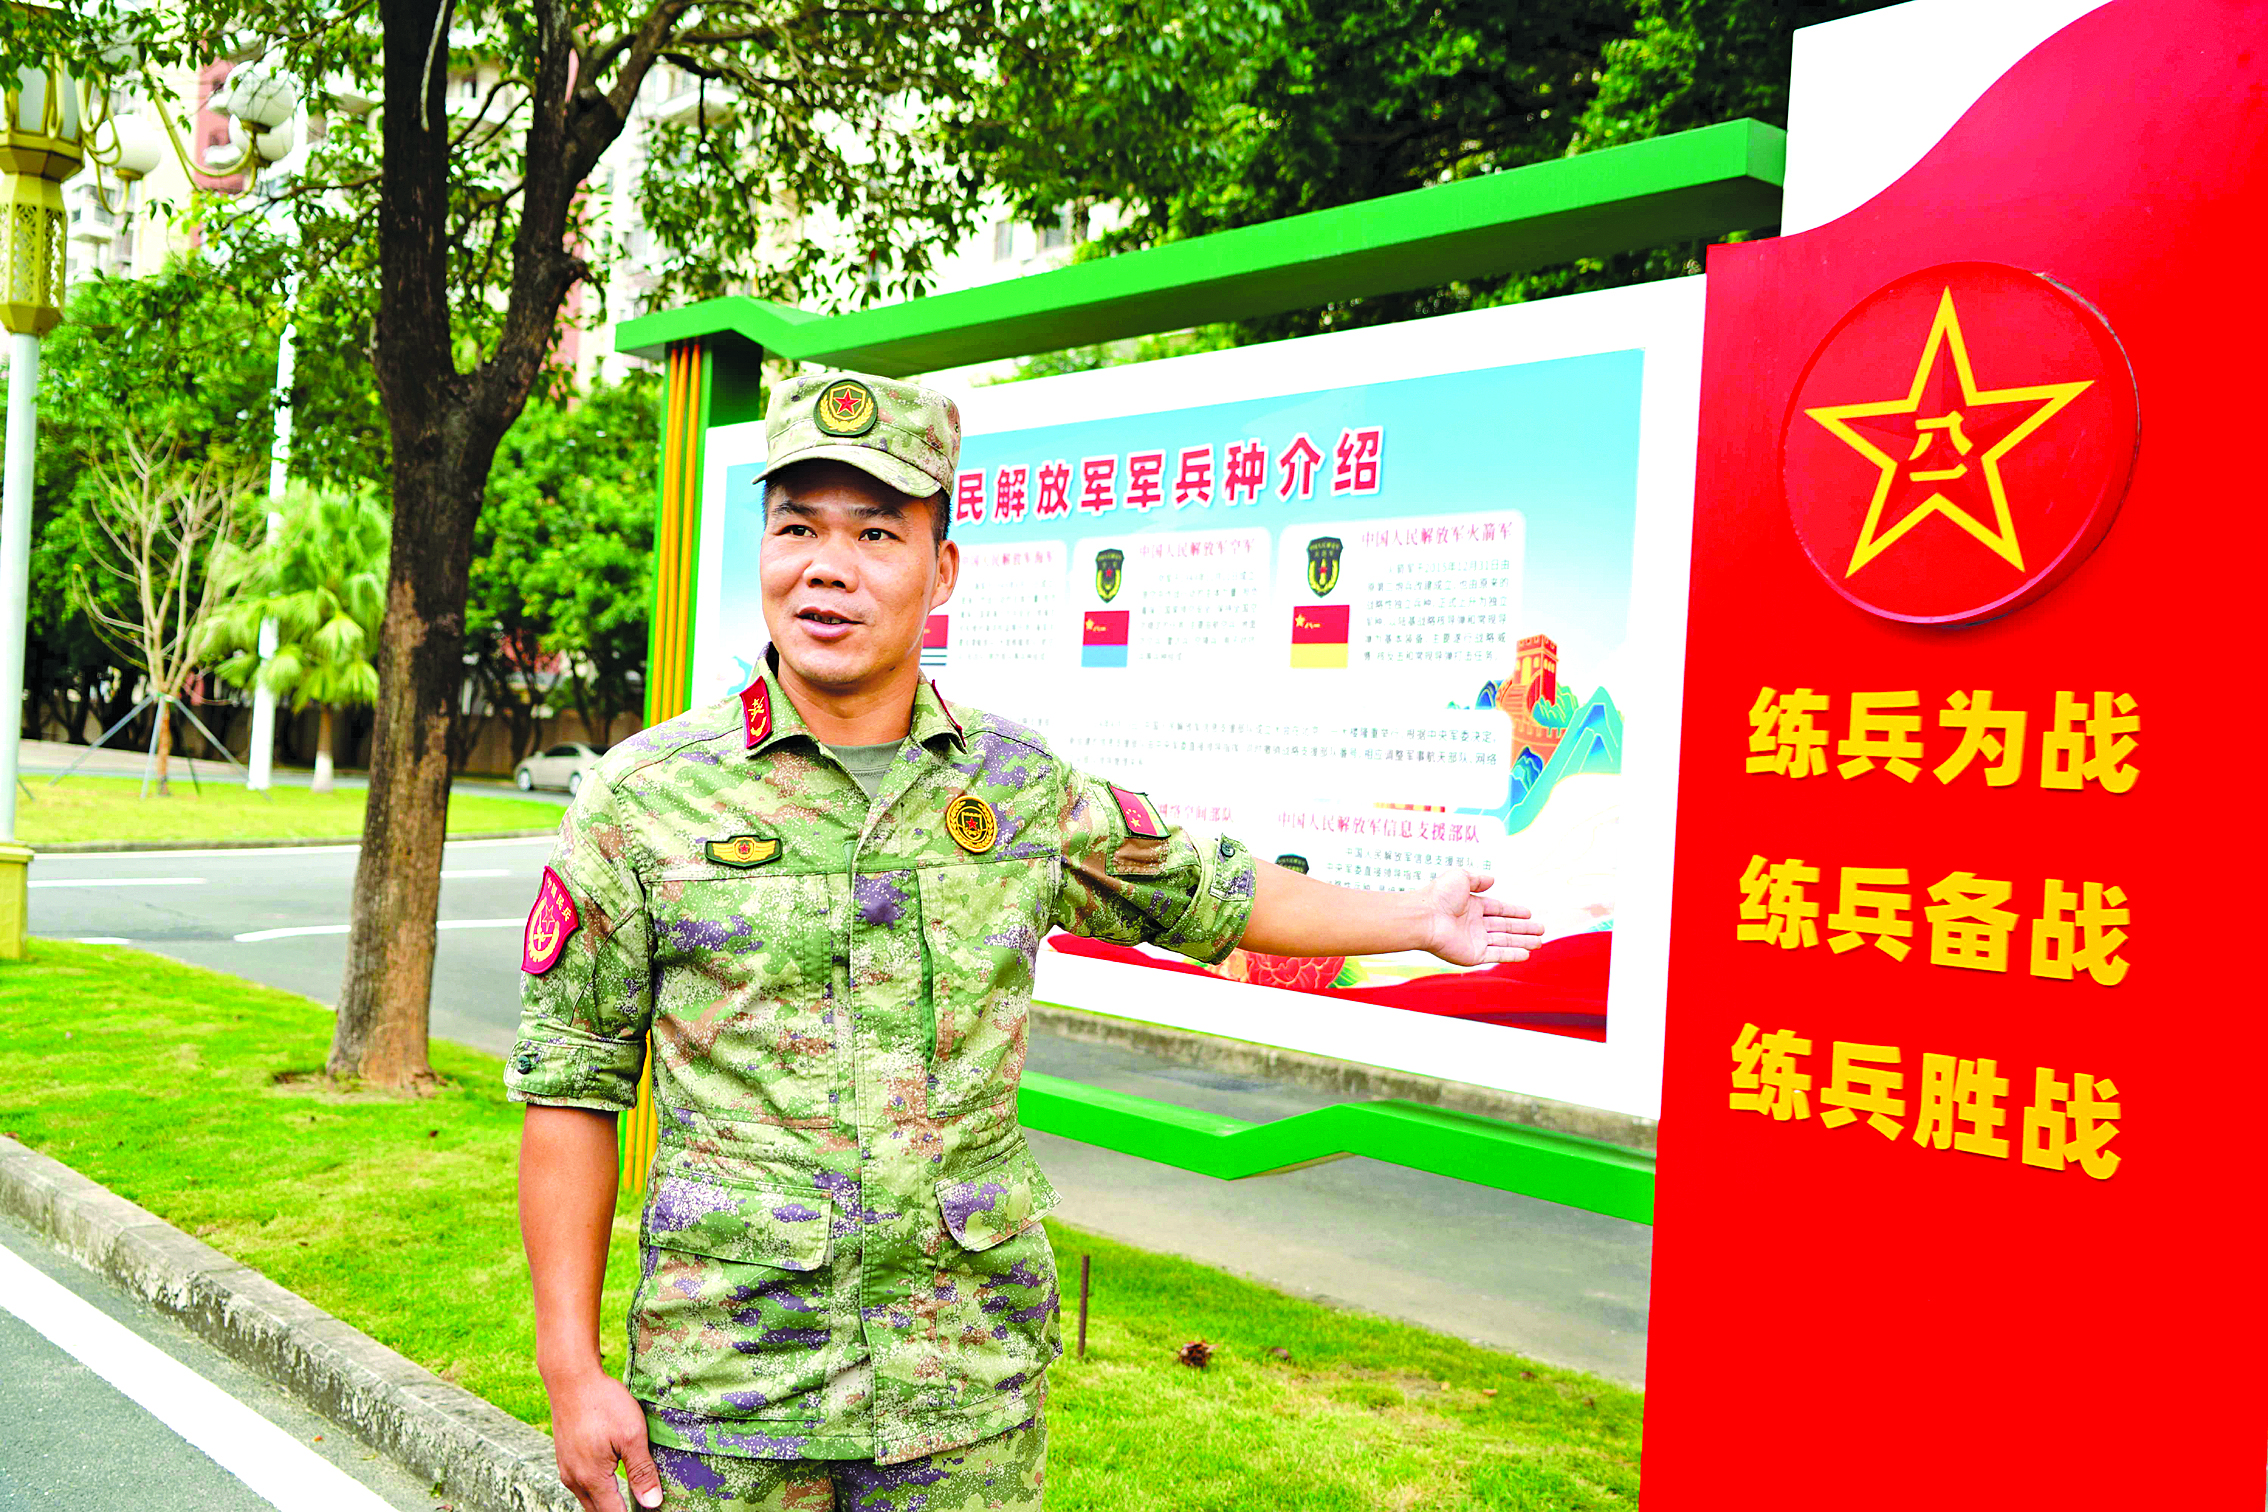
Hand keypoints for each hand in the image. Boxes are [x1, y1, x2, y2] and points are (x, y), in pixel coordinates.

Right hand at [546, 1366, 664, 1511]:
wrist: (571, 1379)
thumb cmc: (603, 1403)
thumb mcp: (632, 1435)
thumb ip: (642, 1471)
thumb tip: (652, 1503)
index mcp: (592, 1478)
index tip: (649, 1509)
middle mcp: (574, 1479)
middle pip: (598, 1511)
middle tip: (641, 1504)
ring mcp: (566, 1470)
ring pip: (588, 1500)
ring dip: (606, 1503)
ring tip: (628, 1497)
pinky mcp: (564, 1459)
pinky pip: (581, 1485)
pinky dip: (596, 1489)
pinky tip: (610, 1479)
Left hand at [1417, 869, 1546, 965]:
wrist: (1424, 917)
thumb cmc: (1438, 896)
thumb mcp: (1460, 877)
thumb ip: (1477, 879)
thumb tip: (1492, 880)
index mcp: (1471, 906)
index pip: (1498, 909)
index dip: (1514, 911)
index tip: (1529, 913)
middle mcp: (1473, 924)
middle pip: (1504, 927)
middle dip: (1523, 928)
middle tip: (1541, 929)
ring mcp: (1474, 940)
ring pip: (1504, 941)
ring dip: (1522, 942)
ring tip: (1539, 942)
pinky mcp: (1473, 955)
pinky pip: (1496, 955)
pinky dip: (1512, 955)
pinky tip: (1526, 954)